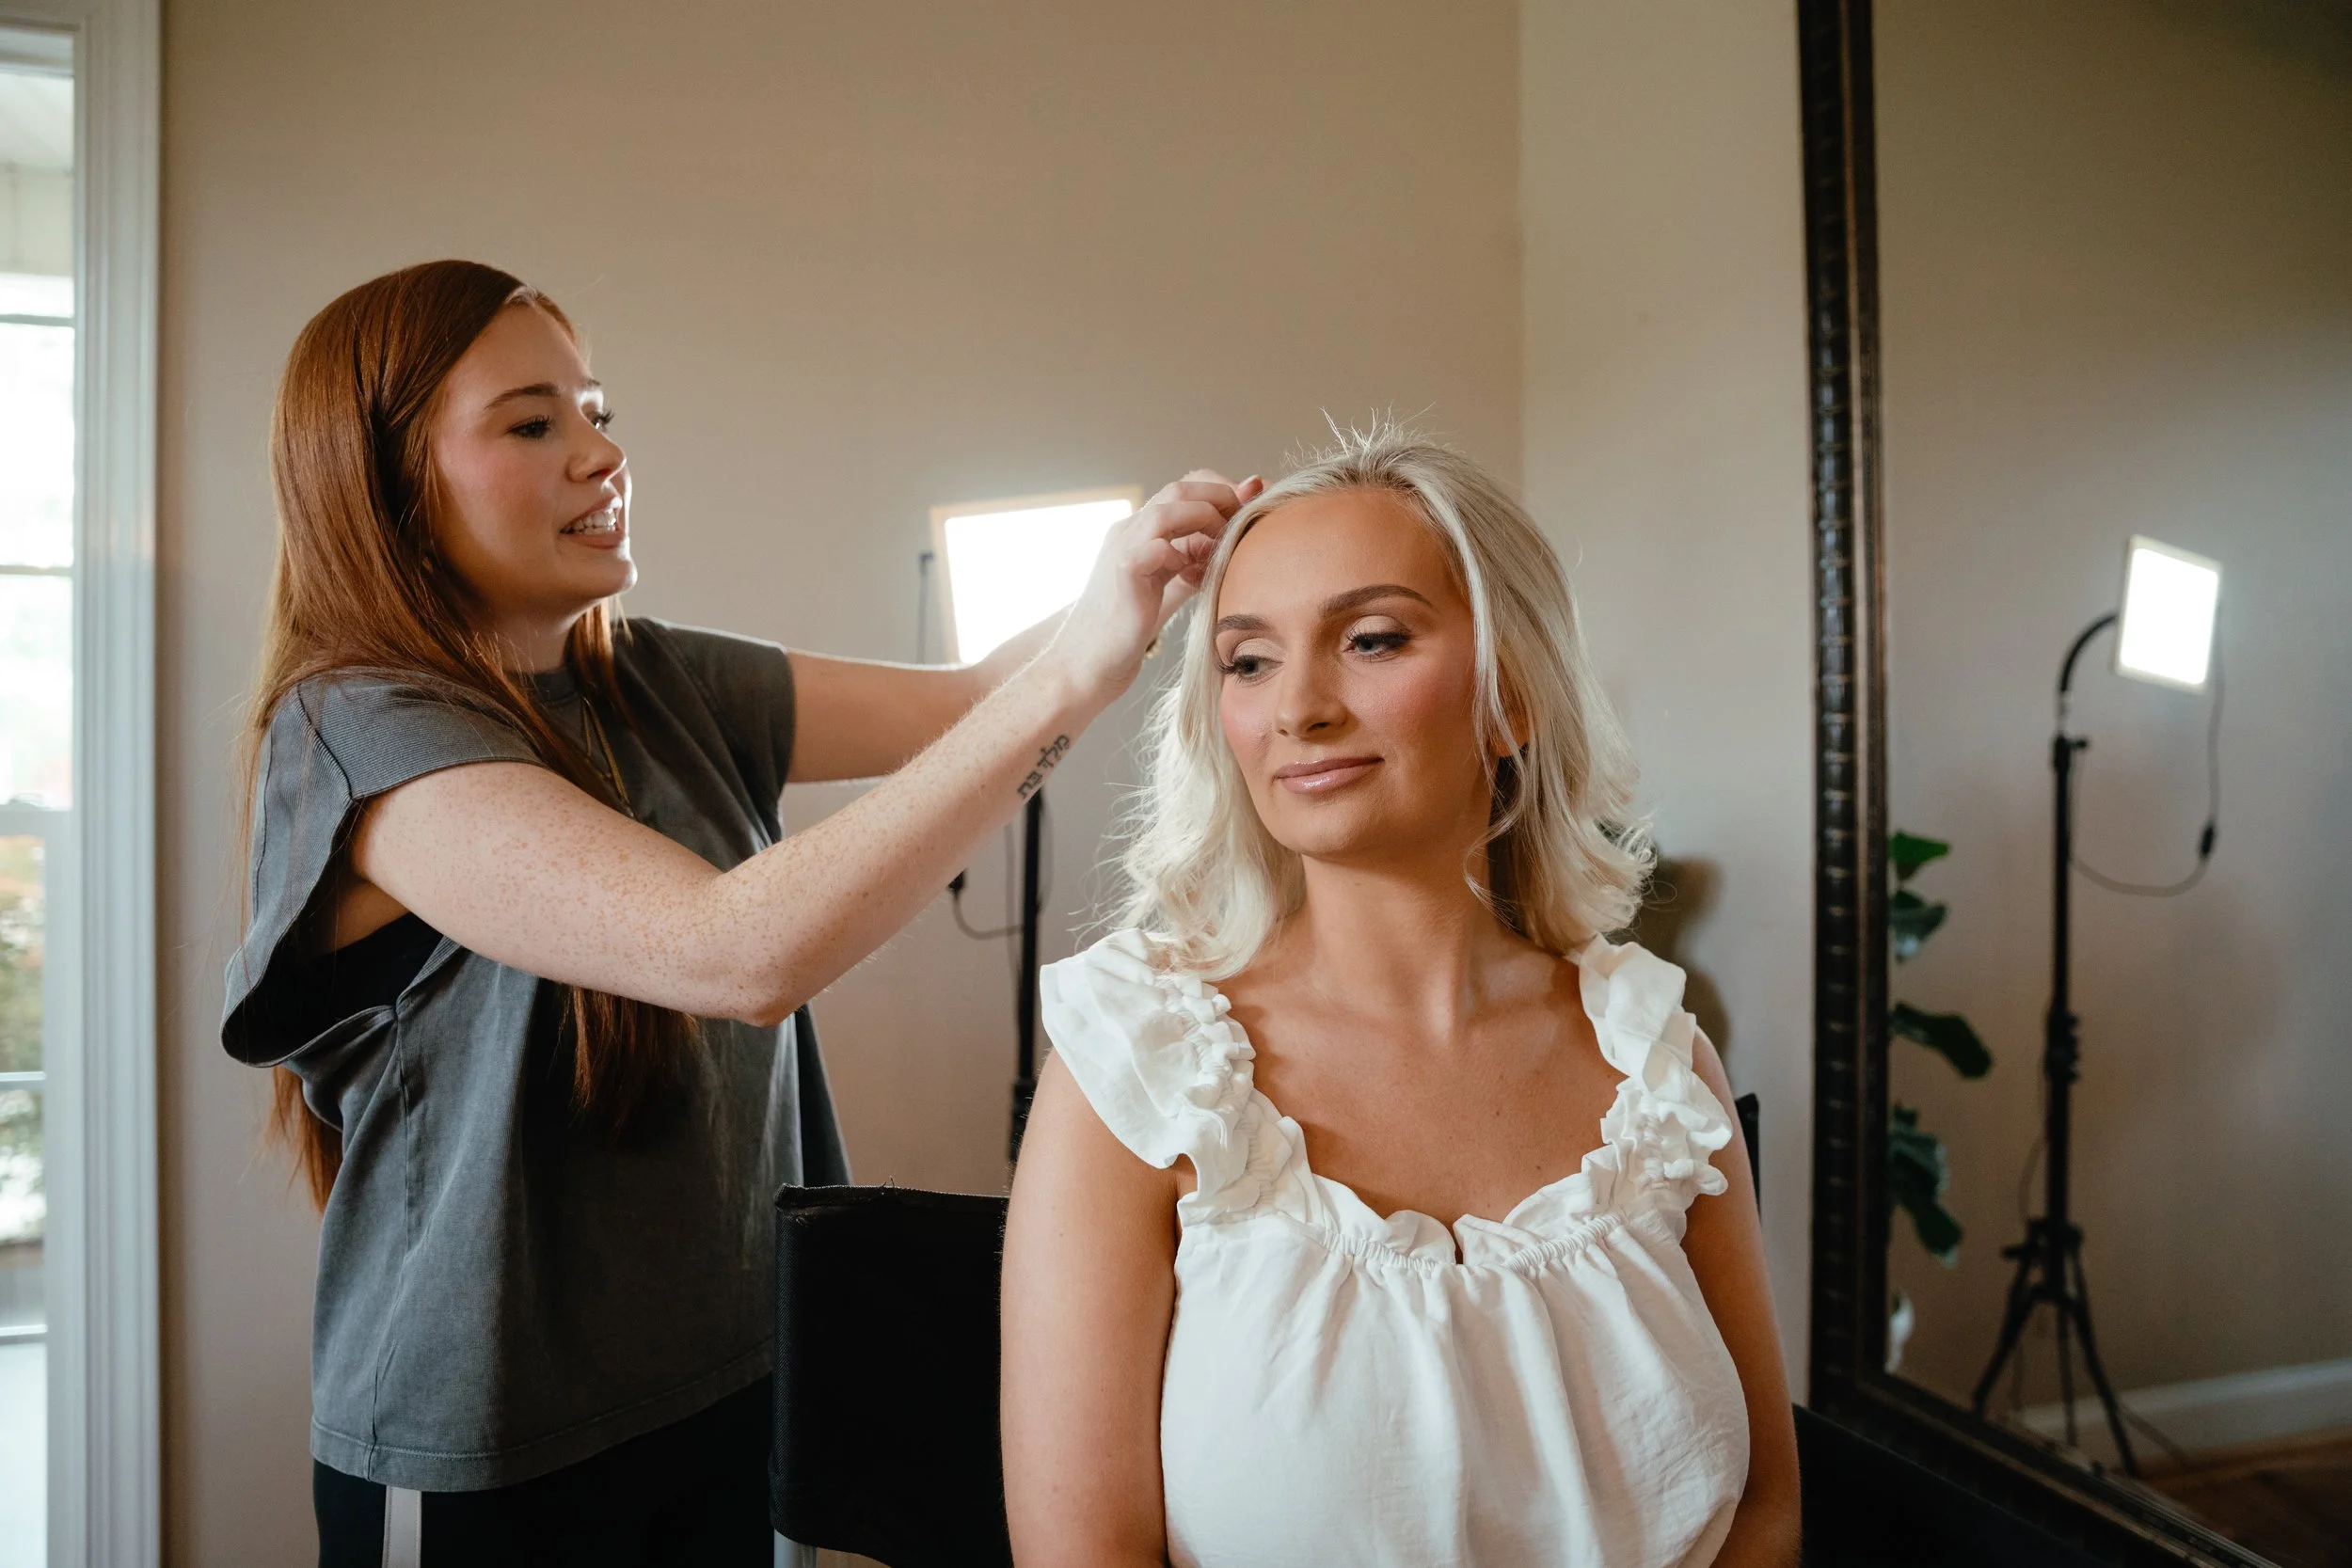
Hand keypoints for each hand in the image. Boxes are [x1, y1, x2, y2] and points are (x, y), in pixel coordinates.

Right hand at [1047, 470, 1263, 703]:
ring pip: (1166, 510)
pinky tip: (1193, 575)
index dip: (1221, 492)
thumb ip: (1195, 560)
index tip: (1249, 512)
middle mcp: (1129, 530)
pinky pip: (1153, 550)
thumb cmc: (1129, 624)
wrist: (1088, 659)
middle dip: (1221, 500)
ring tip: (1222, 546)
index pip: (1185, 488)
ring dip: (1204, 521)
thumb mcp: (1170, 583)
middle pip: (1180, 489)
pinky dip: (1179, 554)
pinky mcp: (1122, 576)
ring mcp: (1122, 549)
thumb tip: (1230, 543)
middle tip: (1245, 524)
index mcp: (1141, 528)